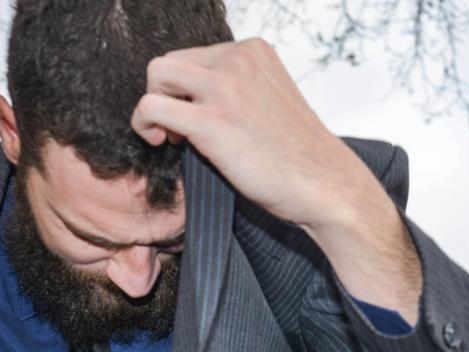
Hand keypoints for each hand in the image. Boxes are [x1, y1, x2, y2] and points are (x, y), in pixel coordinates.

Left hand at [130, 37, 370, 227]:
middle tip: (182, 130)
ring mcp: (226, 87)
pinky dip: (145, 124)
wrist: (323, 183)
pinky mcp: (212, 120)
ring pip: (156, 75)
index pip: (193, 57)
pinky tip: (165, 143)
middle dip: (166, 96)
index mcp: (253, 51)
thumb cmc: (295, 154)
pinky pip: (151, 107)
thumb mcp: (268, 100)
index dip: (185, 90)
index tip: (196, 118)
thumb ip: (234, 87)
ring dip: (153, 107)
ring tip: (174, 136)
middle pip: (169, 63)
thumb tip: (189, 97)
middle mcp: (239, 60)